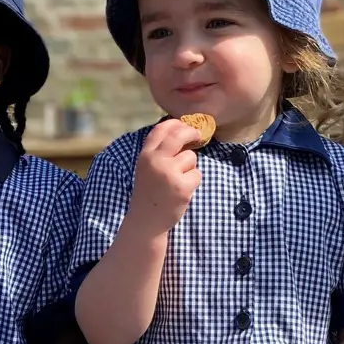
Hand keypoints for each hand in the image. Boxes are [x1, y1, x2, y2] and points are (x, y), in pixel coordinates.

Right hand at [127, 117, 202, 233]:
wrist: (146, 220)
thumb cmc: (150, 192)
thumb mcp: (146, 168)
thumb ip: (159, 152)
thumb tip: (181, 131)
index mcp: (145, 155)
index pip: (161, 129)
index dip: (175, 123)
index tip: (184, 124)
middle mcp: (156, 161)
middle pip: (179, 136)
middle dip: (191, 133)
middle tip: (198, 135)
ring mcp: (169, 174)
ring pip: (191, 157)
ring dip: (190, 167)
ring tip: (178, 180)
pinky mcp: (182, 186)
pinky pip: (197, 174)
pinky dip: (193, 181)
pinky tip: (182, 190)